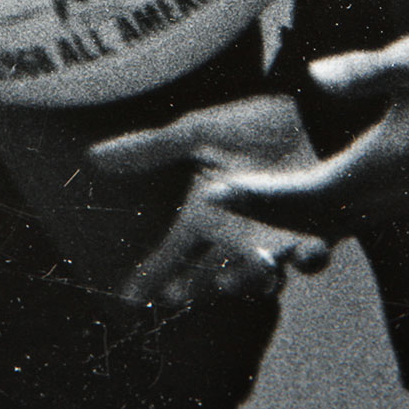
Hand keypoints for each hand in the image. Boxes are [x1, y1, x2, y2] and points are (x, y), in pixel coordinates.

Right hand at [91, 96, 329, 305]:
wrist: (309, 109)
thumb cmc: (255, 121)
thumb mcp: (197, 133)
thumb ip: (150, 149)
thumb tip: (92, 156)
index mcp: (206, 215)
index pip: (171, 254)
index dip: (151, 276)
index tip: (129, 298)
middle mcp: (237, 236)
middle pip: (209, 276)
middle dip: (195, 287)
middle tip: (179, 292)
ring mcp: (276, 241)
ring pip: (256, 277)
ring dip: (245, 280)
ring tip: (230, 278)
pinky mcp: (315, 235)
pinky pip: (310, 258)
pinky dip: (306, 259)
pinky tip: (302, 249)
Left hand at [199, 30, 408, 237]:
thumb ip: (368, 70)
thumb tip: (317, 76)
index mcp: (394, 162)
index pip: (313, 193)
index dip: (264, 196)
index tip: (222, 192)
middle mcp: (405, 190)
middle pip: (322, 217)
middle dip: (268, 212)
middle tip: (221, 201)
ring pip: (346, 222)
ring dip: (297, 216)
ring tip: (257, 204)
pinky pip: (368, 216)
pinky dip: (331, 214)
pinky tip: (320, 201)